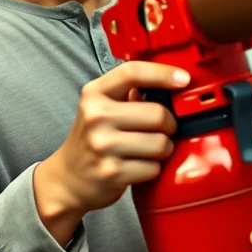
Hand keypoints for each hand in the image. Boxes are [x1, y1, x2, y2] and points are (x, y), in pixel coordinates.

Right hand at [33, 61, 188, 242]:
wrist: (67, 178)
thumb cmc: (91, 140)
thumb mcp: (100, 108)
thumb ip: (129, 92)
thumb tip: (172, 81)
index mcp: (94, 94)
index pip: (132, 72)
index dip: (163, 73)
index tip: (184, 79)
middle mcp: (95, 116)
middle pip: (158, 114)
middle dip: (169, 125)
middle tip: (159, 130)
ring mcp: (102, 145)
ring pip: (161, 143)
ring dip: (163, 149)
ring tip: (147, 150)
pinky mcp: (112, 172)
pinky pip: (154, 168)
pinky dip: (152, 169)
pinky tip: (137, 167)